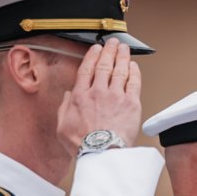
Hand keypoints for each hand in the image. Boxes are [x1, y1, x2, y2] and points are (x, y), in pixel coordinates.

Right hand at [57, 38, 141, 153]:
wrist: (102, 153)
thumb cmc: (82, 144)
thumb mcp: (62, 126)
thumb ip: (64, 108)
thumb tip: (67, 96)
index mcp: (81, 96)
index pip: (87, 69)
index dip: (93, 56)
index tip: (96, 48)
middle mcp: (98, 92)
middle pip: (105, 65)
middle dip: (110, 51)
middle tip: (113, 43)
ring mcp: (116, 97)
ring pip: (120, 70)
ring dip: (123, 56)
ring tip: (125, 48)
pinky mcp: (131, 104)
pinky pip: (134, 83)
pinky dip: (134, 72)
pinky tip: (134, 66)